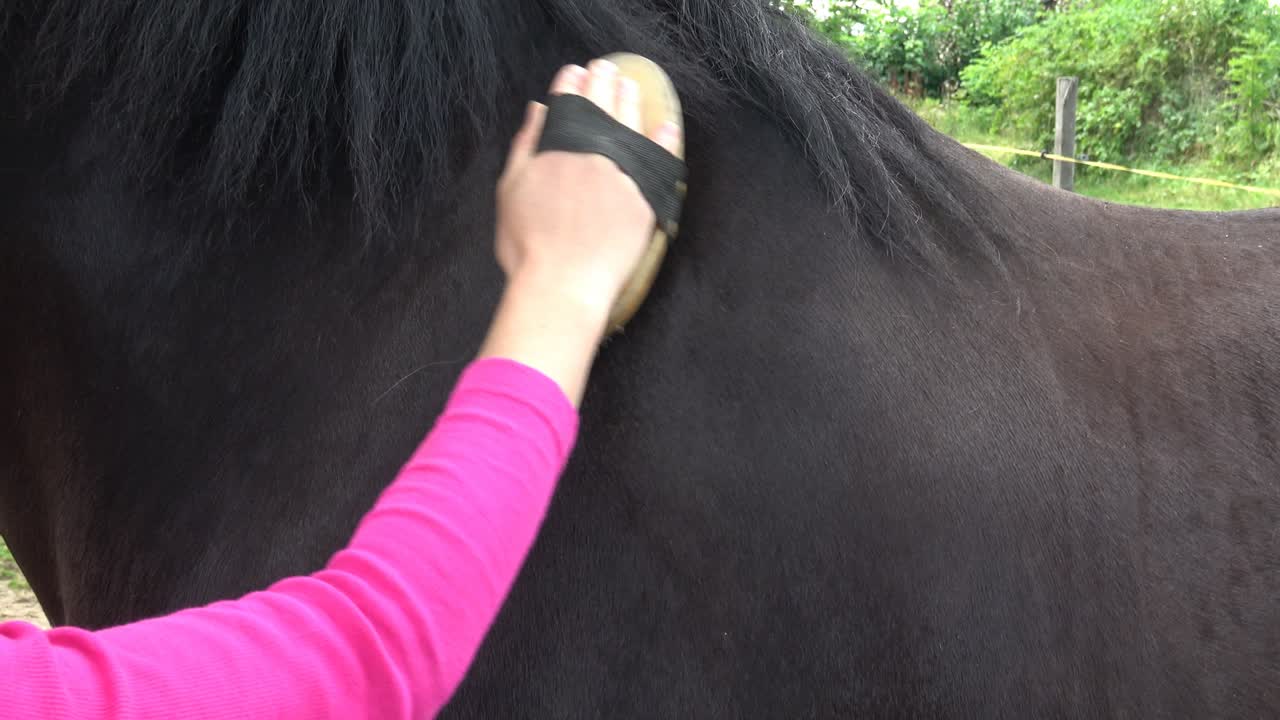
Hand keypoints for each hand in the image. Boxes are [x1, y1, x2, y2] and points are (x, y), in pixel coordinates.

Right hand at [477, 59, 682, 407]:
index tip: (576, 71)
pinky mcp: (645, 198)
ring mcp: (621, 173)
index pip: (567, 102)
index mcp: (556, 146)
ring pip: (630, 126)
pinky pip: (659, 161)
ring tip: (630, 88)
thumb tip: (538, 110)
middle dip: (603, 83)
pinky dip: (662, 140)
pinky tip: (666, 126)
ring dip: (630, 102)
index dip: (571, 83)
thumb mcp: (511, 189)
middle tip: (606, 69)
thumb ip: (526, 144)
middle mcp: (592, 151)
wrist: (562, 285)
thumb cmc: (527, 246)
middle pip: (601, 107)